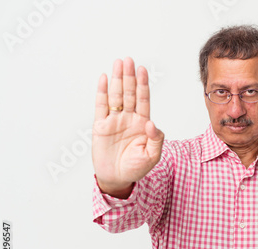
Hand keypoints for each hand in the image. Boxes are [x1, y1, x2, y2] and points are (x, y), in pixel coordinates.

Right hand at [92, 57, 163, 196]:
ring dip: (117, 79)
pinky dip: (102, 92)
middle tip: (129, 60)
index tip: (143, 70)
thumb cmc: (136, 168)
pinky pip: (101, 106)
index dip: (143, 85)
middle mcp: (129, 118)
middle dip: (129, 76)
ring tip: (118, 63)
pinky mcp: (101, 126)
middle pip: (130, 93)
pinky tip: (104, 78)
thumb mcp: (152, 156)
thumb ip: (156, 139)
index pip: (144, 100)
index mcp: (143, 123)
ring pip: (116, 96)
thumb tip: (151, 123)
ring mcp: (114, 120)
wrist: (118, 178)